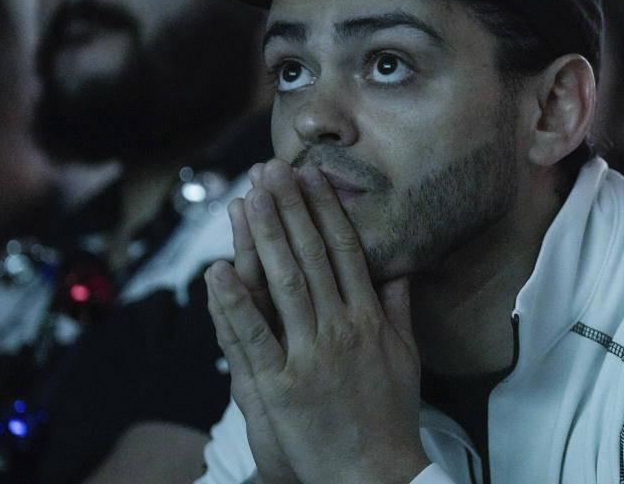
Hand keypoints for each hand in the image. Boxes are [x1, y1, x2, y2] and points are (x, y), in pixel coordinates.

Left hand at [206, 159, 428, 483]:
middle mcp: (341, 327)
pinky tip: (218, 271)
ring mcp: (310, 354)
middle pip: (312, 256)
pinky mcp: (281, 385)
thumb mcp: (405, 357)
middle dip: (290, 209)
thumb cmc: (390, 414)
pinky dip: (234, 303)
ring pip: (285, 284)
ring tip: (250, 198)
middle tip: (272, 170)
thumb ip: (398, 310)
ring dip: (265, 237)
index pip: (346, 250)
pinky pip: (254, 337)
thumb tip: (399, 271)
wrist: (376, 471)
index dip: (326, 211)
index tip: (312, 177)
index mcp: (369, 317)